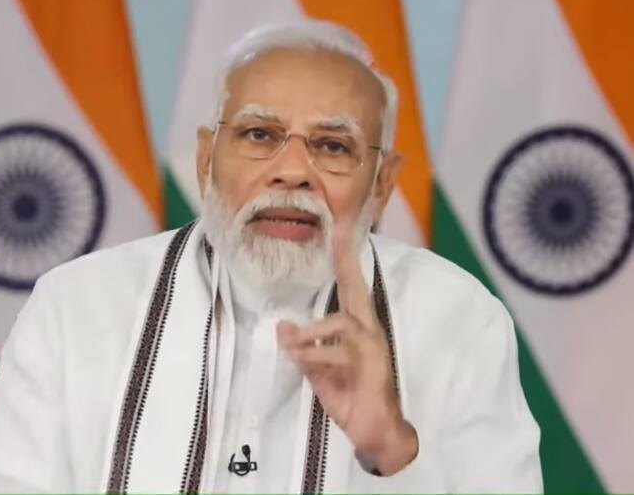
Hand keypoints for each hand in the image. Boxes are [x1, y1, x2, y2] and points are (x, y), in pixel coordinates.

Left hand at [277, 223, 417, 475]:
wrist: (375, 429)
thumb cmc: (349, 395)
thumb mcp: (318, 369)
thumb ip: (301, 347)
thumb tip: (281, 327)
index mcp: (357, 325)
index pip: (349, 286)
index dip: (344, 257)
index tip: (339, 228)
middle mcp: (367, 329)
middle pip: (356, 286)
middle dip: (346, 258)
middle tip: (339, 228)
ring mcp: (370, 345)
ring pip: (339, 323)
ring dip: (310, 334)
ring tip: (292, 346)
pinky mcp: (369, 365)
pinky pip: (335, 353)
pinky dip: (312, 356)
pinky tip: (298, 359)